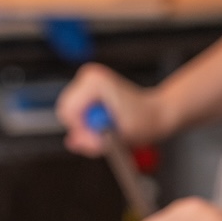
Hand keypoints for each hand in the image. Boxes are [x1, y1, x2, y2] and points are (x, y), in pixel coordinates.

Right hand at [56, 64, 170, 155]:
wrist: (155, 112)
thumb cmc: (144, 121)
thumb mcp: (120, 136)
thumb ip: (94, 140)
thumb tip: (71, 143)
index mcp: (95, 82)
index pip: (68, 111)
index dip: (81, 130)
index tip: (98, 137)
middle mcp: (88, 77)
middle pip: (66, 111)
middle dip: (82, 129)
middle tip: (103, 136)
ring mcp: (86, 82)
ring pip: (70, 114)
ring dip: (85, 128)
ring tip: (108, 129)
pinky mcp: (86, 90)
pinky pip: (76, 113)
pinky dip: (87, 124)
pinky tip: (105, 124)